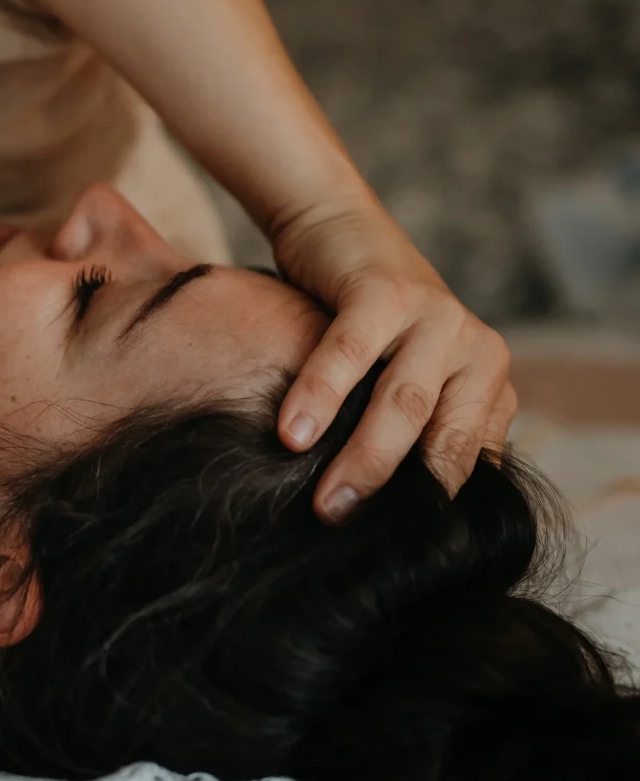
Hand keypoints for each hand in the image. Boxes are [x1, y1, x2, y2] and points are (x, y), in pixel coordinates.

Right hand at [272, 201, 516, 523]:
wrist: (338, 228)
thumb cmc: (360, 322)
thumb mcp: (394, 378)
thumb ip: (401, 433)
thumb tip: (367, 516)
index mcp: (487, 384)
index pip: (466, 466)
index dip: (426, 512)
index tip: (382, 551)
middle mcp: (476, 351)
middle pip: (439, 441)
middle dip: (390, 492)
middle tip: (342, 526)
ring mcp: (438, 316)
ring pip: (404, 403)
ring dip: (362, 456)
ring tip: (324, 500)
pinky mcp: (388, 289)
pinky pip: (352, 352)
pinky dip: (321, 394)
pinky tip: (294, 432)